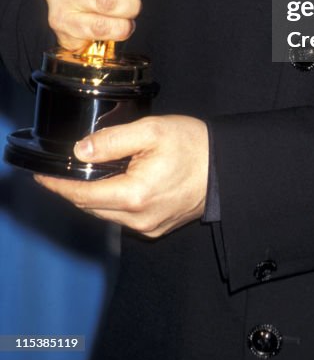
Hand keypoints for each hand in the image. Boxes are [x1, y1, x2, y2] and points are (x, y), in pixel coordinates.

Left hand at [34, 116, 208, 237]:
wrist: (226, 167)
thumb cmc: (193, 145)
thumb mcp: (152, 130)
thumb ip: (113, 139)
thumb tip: (80, 150)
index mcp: (134, 195)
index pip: (81, 195)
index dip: (57, 186)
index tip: (40, 177)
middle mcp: (138, 219)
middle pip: (91, 207)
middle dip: (73, 190)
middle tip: (62, 171)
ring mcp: (148, 227)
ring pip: (106, 214)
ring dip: (93, 196)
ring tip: (88, 174)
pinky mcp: (156, 228)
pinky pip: (123, 218)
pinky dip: (113, 202)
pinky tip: (117, 184)